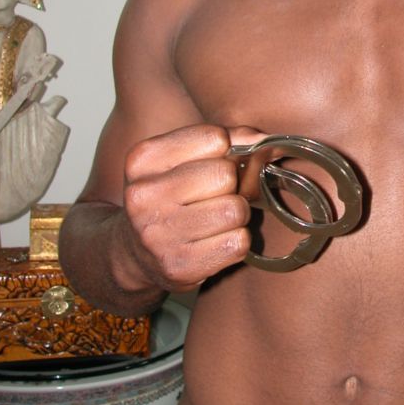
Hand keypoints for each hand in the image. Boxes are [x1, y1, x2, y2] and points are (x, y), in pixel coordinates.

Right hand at [121, 124, 265, 291]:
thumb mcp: (183, 159)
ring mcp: (157, 234)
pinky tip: (215, 242)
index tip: (216, 165)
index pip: (215, 138)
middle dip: (232, 186)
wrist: (135, 253)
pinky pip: (238, 243)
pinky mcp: (178, 266)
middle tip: (216, 197)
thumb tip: (268, 140)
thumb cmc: (171, 197)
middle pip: (225, 175)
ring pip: (235, 210)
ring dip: (236, 216)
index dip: (227, 152)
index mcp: (143, 159)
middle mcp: (143, 196)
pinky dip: (236, 242)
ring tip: (215, 220)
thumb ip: (228, 139)